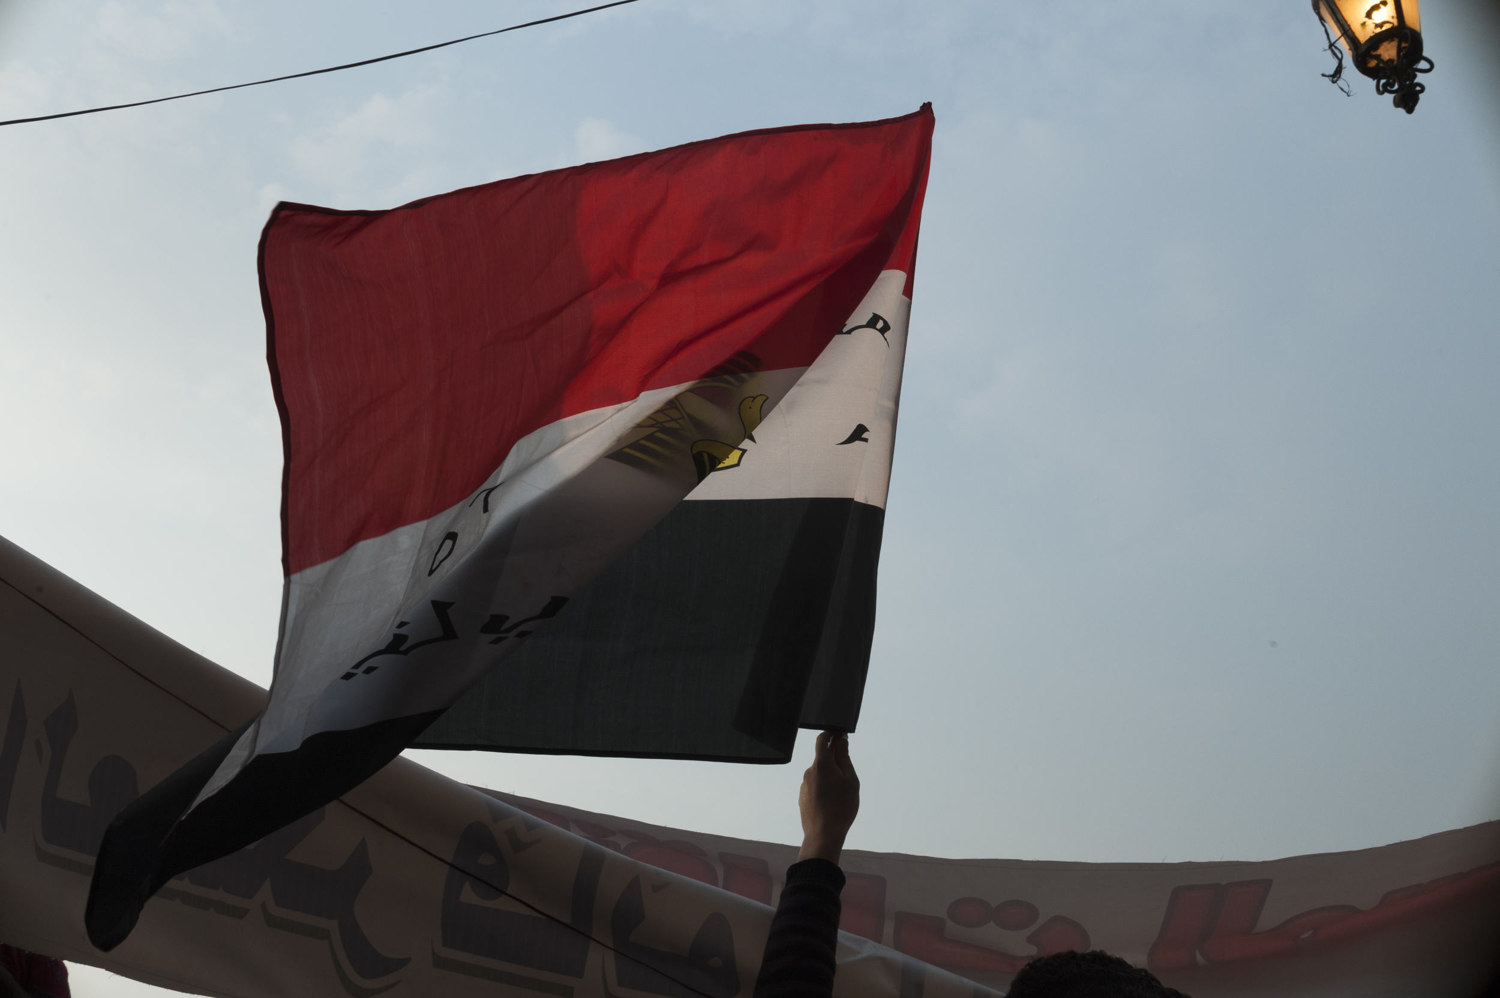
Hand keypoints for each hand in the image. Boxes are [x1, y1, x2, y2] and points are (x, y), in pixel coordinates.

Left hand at [797, 730, 859, 863]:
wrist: (823, 834)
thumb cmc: (841, 807)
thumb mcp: (850, 780)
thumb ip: (844, 758)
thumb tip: (841, 742)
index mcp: (821, 764)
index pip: (822, 740)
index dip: (831, 734)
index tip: (840, 736)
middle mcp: (809, 771)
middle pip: (822, 758)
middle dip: (834, 761)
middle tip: (848, 774)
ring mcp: (804, 785)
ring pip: (820, 774)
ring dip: (830, 777)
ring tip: (841, 795)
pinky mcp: (803, 797)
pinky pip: (815, 786)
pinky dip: (824, 789)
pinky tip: (832, 803)